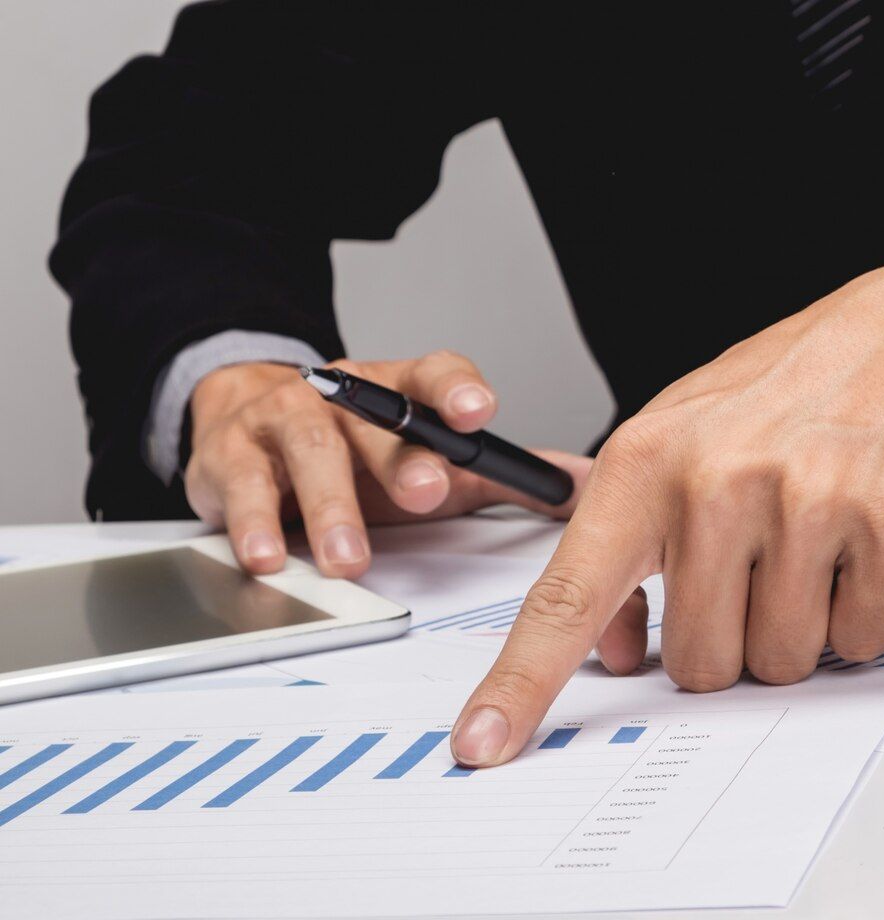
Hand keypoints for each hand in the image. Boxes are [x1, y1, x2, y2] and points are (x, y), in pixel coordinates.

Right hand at [184, 351, 591, 576]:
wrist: (253, 419)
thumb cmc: (361, 450)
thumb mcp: (434, 456)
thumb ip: (501, 472)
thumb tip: (584, 484)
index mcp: (400, 390)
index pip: (434, 374)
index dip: (457, 390)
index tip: (479, 413)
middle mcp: (344, 395)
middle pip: (377, 420)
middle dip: (403, 458)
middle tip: (426, 493)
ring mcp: (285, 419)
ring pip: (310, 453)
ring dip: (330, 507)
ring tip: (347, 558)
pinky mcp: (230, 456)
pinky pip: (243, 488)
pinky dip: (253, 525)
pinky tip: (267, 557)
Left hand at [450, 258, 883, 765]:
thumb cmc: (786, 394)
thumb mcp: (682, 440)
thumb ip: (634, 541)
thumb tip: (616, 647)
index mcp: (645, 460)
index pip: (568, 594)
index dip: (524, 682)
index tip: (484, 741)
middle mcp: (716, 480)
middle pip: (699, 664)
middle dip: (733, 637)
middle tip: (760, 564)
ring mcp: (806, 501)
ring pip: (781, 660)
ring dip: (800, 624)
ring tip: (814, 543)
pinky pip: (860, 639)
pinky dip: (862, 610)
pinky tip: (860, 541)